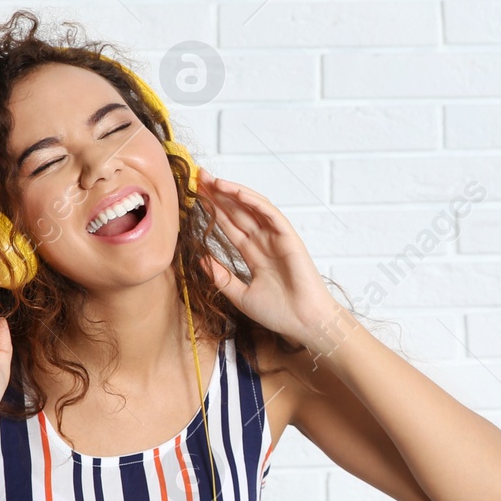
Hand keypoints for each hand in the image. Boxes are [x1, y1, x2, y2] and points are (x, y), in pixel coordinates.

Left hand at [197, 176, 348, 355]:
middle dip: (219, 195)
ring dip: (232, 192)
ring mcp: (277, 238)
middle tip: (199, 177)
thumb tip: (201, 260)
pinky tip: (236, 192)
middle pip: (238, 212)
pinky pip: (270, 214)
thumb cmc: (279, 313)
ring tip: (212, 180)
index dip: (214, 211)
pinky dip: (254, 201)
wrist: (304, 323)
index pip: (230, 226)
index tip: (196, 196)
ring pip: (252, 208)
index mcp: (254, 254)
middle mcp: (264, 242)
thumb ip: (222, 277)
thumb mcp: (240, 296)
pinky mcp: (289, 238)